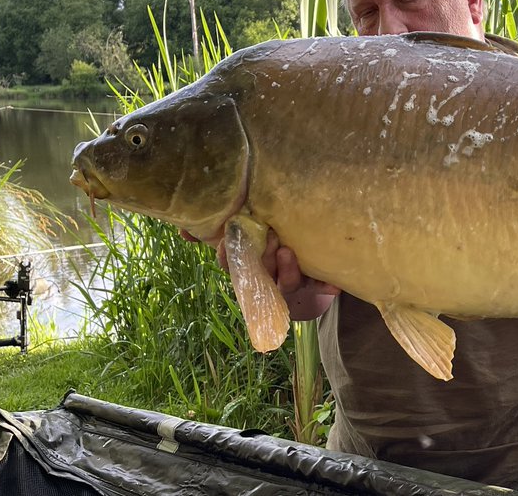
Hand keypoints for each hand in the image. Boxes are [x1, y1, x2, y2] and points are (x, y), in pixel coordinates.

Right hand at [179, 227, 338, 319]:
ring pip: (287, 285)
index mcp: (251, 267)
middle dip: (262, 261)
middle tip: (268, 240)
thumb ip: (216, 228)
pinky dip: (326, 287)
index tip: (224, 245)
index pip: (233, 266)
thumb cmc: (271, 241)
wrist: (310, 264)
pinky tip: (333, 285)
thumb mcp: (246, 231)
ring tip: (288, 252)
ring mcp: (292, 284)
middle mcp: (270, 279)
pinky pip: (321, 289)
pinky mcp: (316, 287)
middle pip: (261, 276)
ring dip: (287, 271)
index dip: (227, 258)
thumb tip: (184, 232)